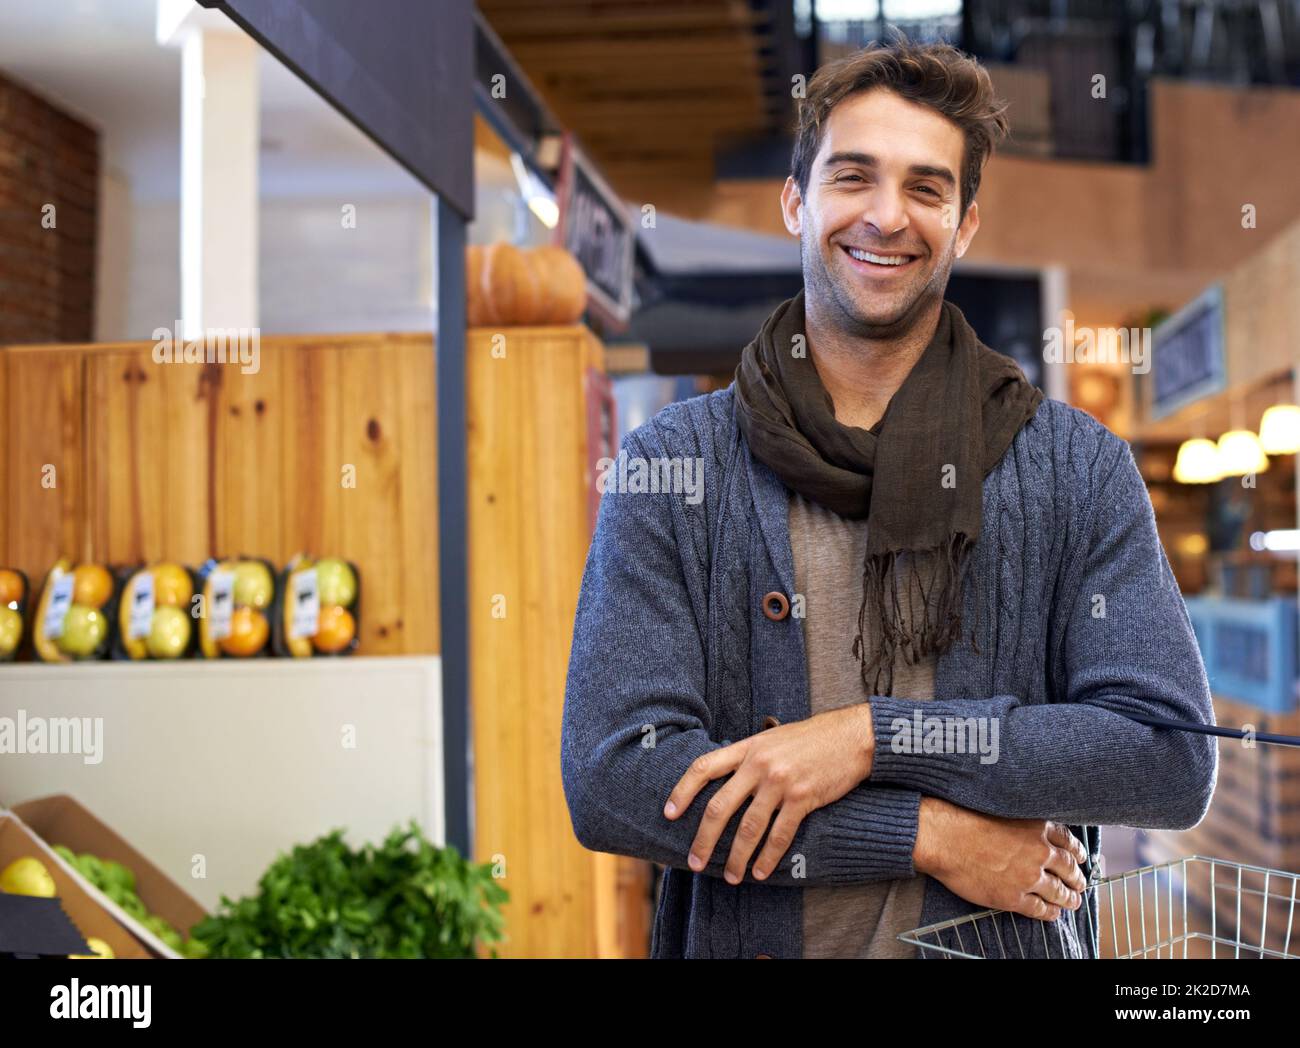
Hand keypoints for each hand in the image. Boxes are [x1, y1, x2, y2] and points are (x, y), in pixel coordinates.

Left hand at [663, 704, 874, 883]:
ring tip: (730, 876)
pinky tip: (761, 872)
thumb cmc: (811, 739)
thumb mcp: (773, 740)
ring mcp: (780, 782)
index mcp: (748, 748)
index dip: (682, 791)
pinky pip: (780, 835)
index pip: (703, 767)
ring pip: (749, 828)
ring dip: (736, 857)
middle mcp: (759, 765)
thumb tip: (726, 781)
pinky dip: (768, 858)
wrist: (851, 736)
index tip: (668, 813)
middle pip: (720, 806)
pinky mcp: (803, 798)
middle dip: (704, 838)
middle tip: (693, 861)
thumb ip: (749, 758)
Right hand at [914, 797, 1087, 919]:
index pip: (1068, 842)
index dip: (1077, 852)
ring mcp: (1028, 877)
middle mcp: (1039, 852)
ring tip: (1072, 902)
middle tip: (1079, 883)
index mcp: (1037, 828)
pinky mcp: (1014, 897)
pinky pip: (1040, 909)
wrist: (945, 837)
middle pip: (1068, 869)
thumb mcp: (1004, 809)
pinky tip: (1053, 913)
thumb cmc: (964, 818)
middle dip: (1076, 878)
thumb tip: (1030, 830)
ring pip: (1059, 892)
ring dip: (1069, 899)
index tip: (1079, 857)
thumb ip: (1023, 822)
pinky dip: (1050, 913)